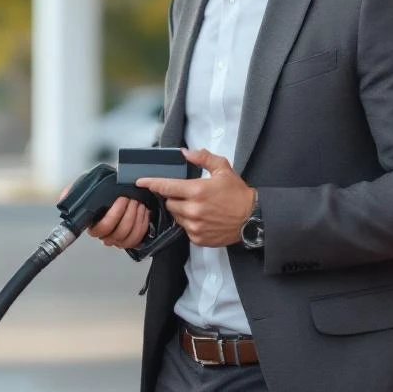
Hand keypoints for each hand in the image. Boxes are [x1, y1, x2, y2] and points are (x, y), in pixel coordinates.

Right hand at [57, 183, 150, 248]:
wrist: (120, 192)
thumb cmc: (103, 191)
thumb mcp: (86, 186)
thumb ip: (73, 190)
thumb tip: (64, 197)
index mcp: (94, 225)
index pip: (101, 229)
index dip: (113, 216)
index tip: (120, 199)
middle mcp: (106, 235)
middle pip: (118, 233)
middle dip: (127, 213)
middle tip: (131, 198)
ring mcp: (119, 239)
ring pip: (129, 235)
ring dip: (136, 217)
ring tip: (138, 201)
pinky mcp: (132, 238)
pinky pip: (139, 237)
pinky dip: (143, 223)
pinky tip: (143, 210)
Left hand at [137, 148, 254, 246]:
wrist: (252, 218)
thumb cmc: (237, 193)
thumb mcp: (223, 169)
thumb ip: (203, 158)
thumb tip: (185, 153)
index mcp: (197, 190)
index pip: (166, 187)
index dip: (151, 183)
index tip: (140, 182)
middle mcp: (193, 210)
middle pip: (169, 202)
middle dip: (174, 197)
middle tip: (189, 194)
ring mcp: (194, 226)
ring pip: (176, 216)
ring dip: (181, 210)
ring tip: (198, 206)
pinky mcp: (198, 239)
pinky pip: (184, 229)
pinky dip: (189, 223)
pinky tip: (203, 218)